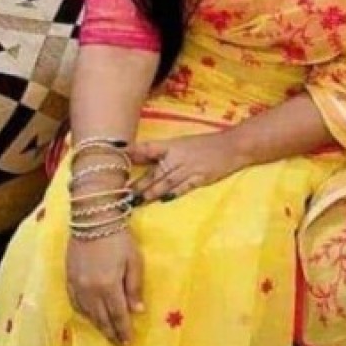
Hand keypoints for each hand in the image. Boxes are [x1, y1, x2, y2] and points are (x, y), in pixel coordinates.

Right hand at [66, 229, 143, 345]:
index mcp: (108, 286)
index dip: (123, 330)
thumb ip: (134, 288)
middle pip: (101, 318)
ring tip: (107, 334)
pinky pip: (75, 302)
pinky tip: (90, 317)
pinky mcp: (68, 277)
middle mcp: (90, 290)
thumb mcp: (134, 262)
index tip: (128, 342)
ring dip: (98, 325)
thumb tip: (138, 312)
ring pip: (87, 313)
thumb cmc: (119, 238)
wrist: (92, 218)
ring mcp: (76, 285)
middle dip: (111, 332)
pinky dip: (84, 313)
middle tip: (119, 344)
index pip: (117, 315)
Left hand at [128, 132, 248, 202]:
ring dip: (151, 192)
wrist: (231, 147)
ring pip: (166, 182)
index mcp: (170, 146)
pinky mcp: (200, 179)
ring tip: (137, 201)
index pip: (146, 148)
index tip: (114, 158)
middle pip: (153, 172)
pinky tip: (164, 200)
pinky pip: (184, 187)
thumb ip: (159, 152)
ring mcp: (188, 169)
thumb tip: (135, 157)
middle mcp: (176, 157)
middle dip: (137, 183)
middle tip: (122, 193)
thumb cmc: (203, 145)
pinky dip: (174, 193)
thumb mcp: (180, 144)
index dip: (130, 152)